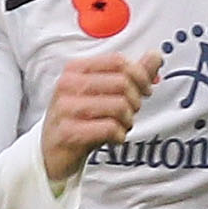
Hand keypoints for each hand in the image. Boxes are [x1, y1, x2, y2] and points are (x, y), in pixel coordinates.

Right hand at [41, 51, 156, 183]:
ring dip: (128, 119)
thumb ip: (130, 74)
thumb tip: (155, 56)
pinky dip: (119, 135)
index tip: (145, 89)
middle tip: (131, 112)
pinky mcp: (68, 131)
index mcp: (75, 69)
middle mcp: (67, 85)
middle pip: (121, 83)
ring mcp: (65, 108)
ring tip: (121, 125)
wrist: (52, 152)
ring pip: (118, 105)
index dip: (140, 75)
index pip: (118, 61)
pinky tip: (114, 137)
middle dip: (135, 100)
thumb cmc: (80, 120)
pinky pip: (109, 127)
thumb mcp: (103, 93)